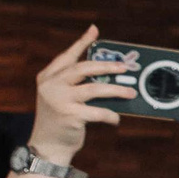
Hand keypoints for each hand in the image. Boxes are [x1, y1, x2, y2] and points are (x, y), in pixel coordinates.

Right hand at [29, 24, 132, 163]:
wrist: (47, 147)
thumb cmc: (60, 120)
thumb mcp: (61, 97)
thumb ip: (76, 84)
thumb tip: (108, 73)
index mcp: (47, 77)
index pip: (67, 56)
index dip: (81, 43)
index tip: (94, 31)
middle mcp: (51, 86)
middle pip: (83, 68)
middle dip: (107, 66)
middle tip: (125, 67)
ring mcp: (59, 100)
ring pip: (94, 89)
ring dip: (116, 90)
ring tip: (131, 92)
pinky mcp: (69, 116)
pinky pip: (98, 112)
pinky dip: (110, 115)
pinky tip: (116, 118)